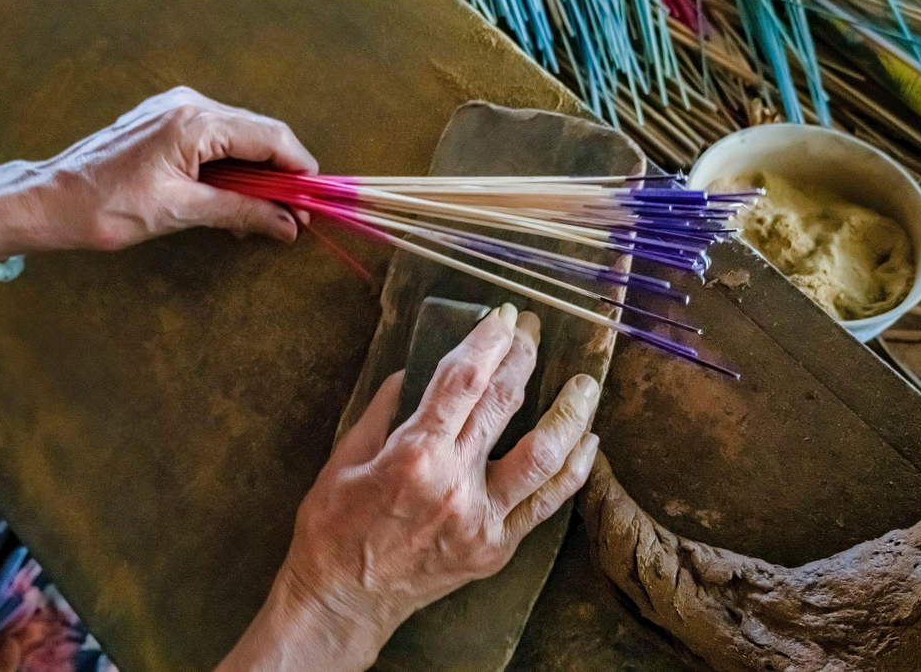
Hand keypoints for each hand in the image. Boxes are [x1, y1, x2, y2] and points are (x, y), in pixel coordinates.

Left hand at [0, 86, 317, 257]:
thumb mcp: (181, 213)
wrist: (50, 200)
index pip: (270, 137)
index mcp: (194, 121)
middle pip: (260, 134)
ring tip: (261, 218)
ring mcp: (175, 110)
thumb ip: (242, 213)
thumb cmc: (105, 207)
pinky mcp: (166, 123)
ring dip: (256, 178)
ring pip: (240, 138)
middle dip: (281, 176)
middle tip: (293, 217)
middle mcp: (188, 105)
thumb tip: (288, 225)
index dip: (299, 170)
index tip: (313, 203)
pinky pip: (216, 141)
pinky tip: (232, 203)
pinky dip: (232, 171)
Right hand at [219, 304, 600, 671]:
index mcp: (413, 457)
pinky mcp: (496, 547)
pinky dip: (573, 471)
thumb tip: (411, 372)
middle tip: (531, 328)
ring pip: (544, 456)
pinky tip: (588, 443)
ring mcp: (482, 519)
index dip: (487, 342)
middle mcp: (455, 485)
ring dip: (570, 412)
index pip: (463, 382)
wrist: (343, 603)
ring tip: (585, 383)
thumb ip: (381, 411)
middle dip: (522, 357)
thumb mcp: (342, 461)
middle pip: (505, 405)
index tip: (501, 317)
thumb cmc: (332, 531)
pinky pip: (546, 504)